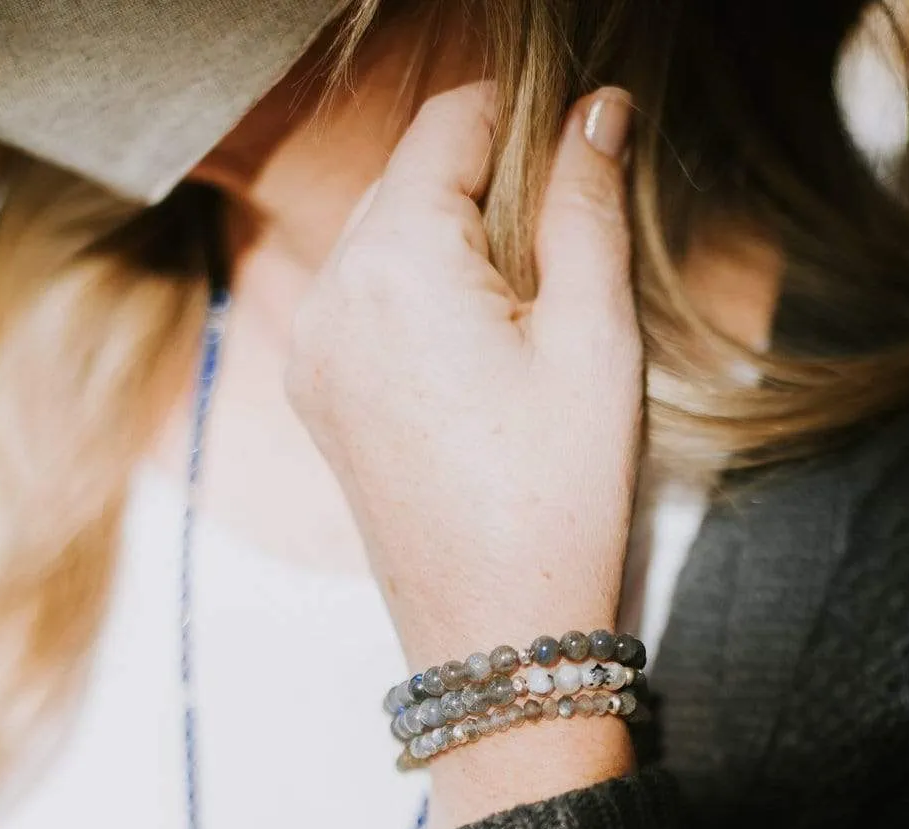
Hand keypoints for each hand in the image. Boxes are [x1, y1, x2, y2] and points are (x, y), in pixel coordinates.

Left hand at [287, 81, 642, 824]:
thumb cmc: (556, 500)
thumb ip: (586, 204)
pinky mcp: (320, 400)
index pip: (452, 124)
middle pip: (412, 181)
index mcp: (393, 264)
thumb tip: (595, 110)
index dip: (527, 123)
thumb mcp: (595, 339)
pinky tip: (480, 369)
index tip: (583, 159)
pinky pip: (368, 307)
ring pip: (387, 243)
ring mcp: (313, 354)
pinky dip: (421, 304)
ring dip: (457, 251)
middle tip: (566, 271)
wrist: (498, 638)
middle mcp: (329, 298)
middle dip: (490, 195)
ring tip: (527, 332)